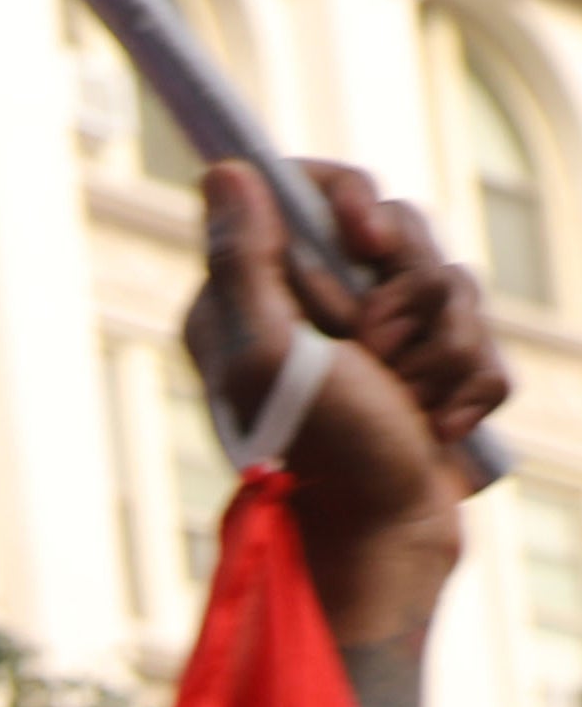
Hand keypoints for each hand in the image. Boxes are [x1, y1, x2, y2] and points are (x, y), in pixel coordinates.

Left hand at [195, 160, 504, 647]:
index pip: (307, 190)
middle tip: (376, 352)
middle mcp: (316, 308)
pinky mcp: (433, 369)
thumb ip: (244, 263)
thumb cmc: (317, 451)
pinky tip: (436, 424)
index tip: (365, 242)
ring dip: (441, 345)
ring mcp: (381, 338)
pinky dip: (469, 382)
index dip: (348, 197)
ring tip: (407, 398)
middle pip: (394, 227)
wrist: (380, 535)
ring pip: (450, 280)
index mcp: (258, 296)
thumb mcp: (267, 351)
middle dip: (404, 291)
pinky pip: (483, 336)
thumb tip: (222, 170)